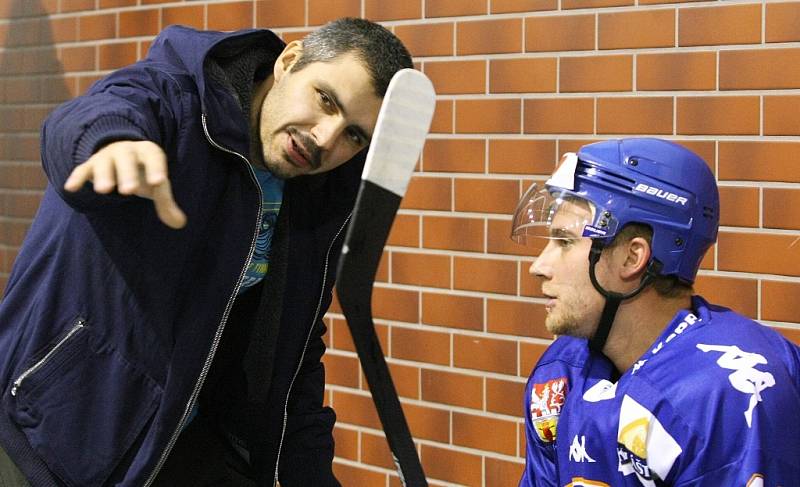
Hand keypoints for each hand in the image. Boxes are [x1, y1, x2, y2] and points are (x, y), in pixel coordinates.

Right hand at [64, 140, 186, 228]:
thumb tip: (180, 224)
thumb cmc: (144, 172)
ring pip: (104, 162)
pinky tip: (71, 188)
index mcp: (147, 152)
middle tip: (129, 191)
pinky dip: (77, 177)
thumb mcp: (155, 182)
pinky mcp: (90, 164)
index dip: (156, 168)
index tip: (158, 182)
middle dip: (128, 173)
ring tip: (105, 191)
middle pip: (127, 158)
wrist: (122, 153)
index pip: (153, 157)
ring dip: (104, 175)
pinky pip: (83, 169)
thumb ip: (166, 202)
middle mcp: (126, 150)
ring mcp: (107, 156)